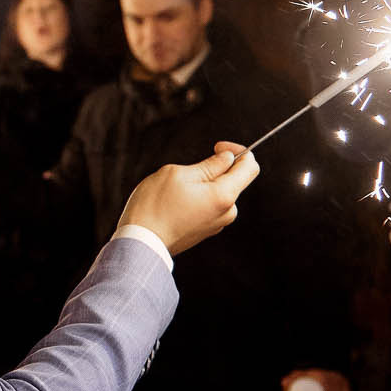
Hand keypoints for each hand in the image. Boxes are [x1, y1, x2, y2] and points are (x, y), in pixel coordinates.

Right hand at [116, 142, 259, 255]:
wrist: (140, 242)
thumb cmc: (155, 206)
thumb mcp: (179, 174)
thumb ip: (209, 164)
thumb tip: (227, 158)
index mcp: (224, 195)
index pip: (250, 167)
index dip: (238, 151)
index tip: (217, 148)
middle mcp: (227, 212)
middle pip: (234, 181)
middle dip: (216, 168)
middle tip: (188, 169)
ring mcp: (217, 224)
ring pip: (219, 193)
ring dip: (204, 184)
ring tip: (176, 189)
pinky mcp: (205, 231)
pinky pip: (209, 207)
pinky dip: (198, 198)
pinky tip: (175, 203)